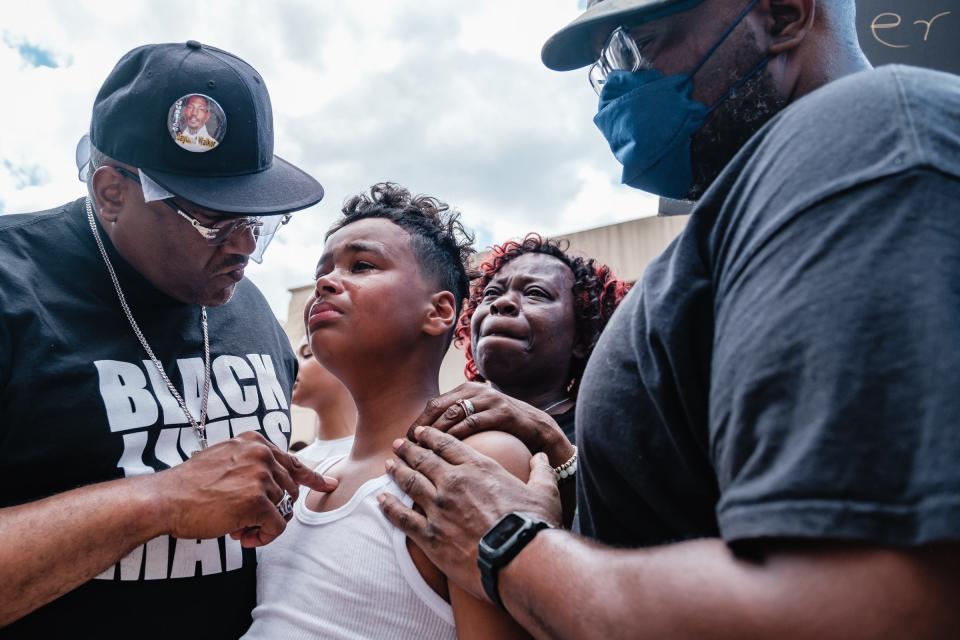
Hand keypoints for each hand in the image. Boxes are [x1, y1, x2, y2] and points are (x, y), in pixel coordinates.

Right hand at [153, 432, 337, 546]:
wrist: (165, 499)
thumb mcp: (224, 459)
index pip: (292, 461)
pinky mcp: (257, 500)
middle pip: (289, 491)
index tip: (329, 486)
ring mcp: (261, 476)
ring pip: (282, 511)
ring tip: (236, 526)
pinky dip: (263, 537)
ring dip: (262, 525)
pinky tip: (242, 536)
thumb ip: (250, 464)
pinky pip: (277, 526)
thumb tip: (277, 482)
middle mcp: (262, 455)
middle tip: (244, 520)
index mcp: (255, 442)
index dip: (312, 478)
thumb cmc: (189, 485)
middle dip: (271, 510)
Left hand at [379, 426, 560, 600]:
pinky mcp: (430, 536)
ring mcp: (438, 509)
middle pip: (423, 460)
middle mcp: (453, 483)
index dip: (431, 437)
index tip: (420, 433)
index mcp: (479, 468)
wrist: (518, 561)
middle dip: (409, 449)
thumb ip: (541, 471)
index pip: (447, 445)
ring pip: (409, 483)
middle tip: (398, 444)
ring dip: (397, 472)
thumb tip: (543, 458)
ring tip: (388, 464)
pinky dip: (389, 507)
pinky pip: (402, 518)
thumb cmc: (534, 525)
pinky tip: (381, 500)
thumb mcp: (545, 491)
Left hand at [410, 382, 574, 466]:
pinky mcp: (503, 412)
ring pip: (452, 413)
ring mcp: (491, 399)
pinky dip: (457, 436)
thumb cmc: (507, 434)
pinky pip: (473, 422)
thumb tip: (427, 440)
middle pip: (438, 407)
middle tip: (410, 450)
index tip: (407, 444)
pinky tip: (447, 453)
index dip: (418, 423)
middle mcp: (477, 390)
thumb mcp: (481, 420)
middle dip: (421, 429)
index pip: (434, 404)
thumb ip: (459, 422)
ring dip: (434, 433)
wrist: (543, 434)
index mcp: (468, 391)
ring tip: (423, 453)